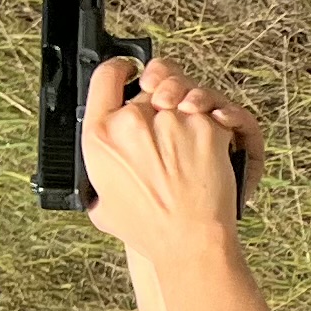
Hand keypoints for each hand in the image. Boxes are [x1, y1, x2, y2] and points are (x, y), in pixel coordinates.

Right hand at [80, 53, 260, 262]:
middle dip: (159, 100)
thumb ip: (98, 170)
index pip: (105, 76)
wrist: (189, 242)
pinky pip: (209, 111)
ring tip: (187, 136)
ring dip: (187, 107)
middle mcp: (133, 122)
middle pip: (148, 87)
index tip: (129, 71)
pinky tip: (206, 146)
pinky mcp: (205, 126)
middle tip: (167, 123)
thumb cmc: (149, 228)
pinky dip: (211, 124)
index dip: (120, 69)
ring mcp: (171, 121)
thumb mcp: (101, 202)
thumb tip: (104, 157)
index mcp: (100, 136)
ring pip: (182, 94)